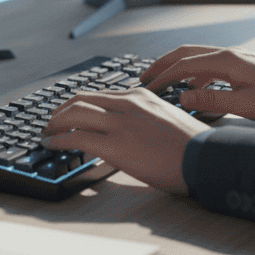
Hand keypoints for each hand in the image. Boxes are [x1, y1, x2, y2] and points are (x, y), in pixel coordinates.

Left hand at [42, 89, 206, 194]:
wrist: (207, 159)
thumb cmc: (193, 148)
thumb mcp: (165, 120)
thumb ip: (142, 120)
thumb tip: (125, 132)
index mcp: (140, 96)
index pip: (98, 94)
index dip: (77, 104)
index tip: (67, 112)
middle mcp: (128, 104)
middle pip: (80, 100)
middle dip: (60, 112)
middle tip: (51, 123)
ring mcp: (121, 123)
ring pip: (75, 114)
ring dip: (55, 124)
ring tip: (47, 134)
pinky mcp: (116, 145)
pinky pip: (77, 138)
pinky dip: (59, 140)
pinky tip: (52, 146)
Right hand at [139, 45, 254, 122]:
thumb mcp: (246, 105)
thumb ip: (212, 100)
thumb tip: (183, 97)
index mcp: (226, 61)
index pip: (184, 66)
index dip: (163, 77)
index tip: (148, 88)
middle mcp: (227, 54)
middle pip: (185, 53)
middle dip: (162, 64)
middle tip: (144, 76)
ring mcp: (234, 58)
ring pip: (196, 58)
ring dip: (176, 67)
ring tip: (162, 81)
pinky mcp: (240, 66)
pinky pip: (208, 65)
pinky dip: (193, 73)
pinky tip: (191, 88)